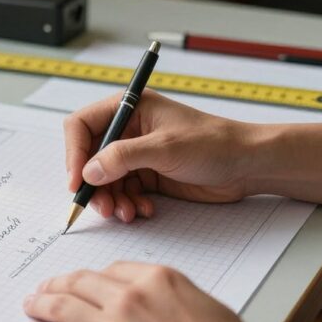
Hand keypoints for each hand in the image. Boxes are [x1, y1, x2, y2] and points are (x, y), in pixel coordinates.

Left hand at [21, 262, 292, 321]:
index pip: (112, 270)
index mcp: (156, 279)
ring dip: (40, 304)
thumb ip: (174, 297)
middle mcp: (128, 298)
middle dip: (58, 284)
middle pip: (80, 283)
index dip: (92, 277)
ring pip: (61, 308)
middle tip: (45, 288)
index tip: (83, 282)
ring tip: (31, 305)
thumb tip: (158, 303)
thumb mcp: (207, 306)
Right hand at [64, 90, 256, 222]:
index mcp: (129, 108)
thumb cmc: (214, 142)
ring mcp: (137, 154)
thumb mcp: (165, 147)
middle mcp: (129, 130)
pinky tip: (144, 211)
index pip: (82, 126)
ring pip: (105, 180)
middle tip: (101, 207)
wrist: (247, 165)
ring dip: (111, 199)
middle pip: (90, 158)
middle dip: (93, 185)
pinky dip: (128, 204)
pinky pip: (124, 192)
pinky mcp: (148, 175)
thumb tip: (89, 171)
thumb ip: (123, 157)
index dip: (74, 153)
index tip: (76, 181)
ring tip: (126, 213)